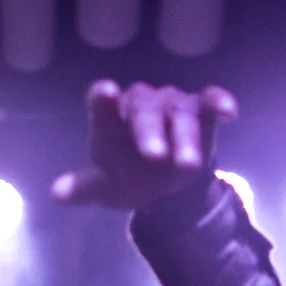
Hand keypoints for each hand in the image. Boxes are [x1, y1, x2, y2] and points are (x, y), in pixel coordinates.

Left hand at [51, 79, 238, 210]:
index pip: (101, 104)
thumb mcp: (106, 187)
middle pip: (144, 109)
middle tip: (155, 157)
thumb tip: (57, 193)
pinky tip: (228, 111)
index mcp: (109, 119)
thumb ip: (85, 187)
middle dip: (150, 132)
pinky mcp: (201, 109)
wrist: (165, 185)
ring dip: (185, 137)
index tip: (104, 93)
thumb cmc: (128, 177)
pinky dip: (219, 103)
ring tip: (187, 166)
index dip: (102, 99)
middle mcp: (140, 103)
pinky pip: (210, 101)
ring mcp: (171, 104)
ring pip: (179, 112)